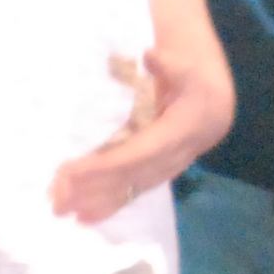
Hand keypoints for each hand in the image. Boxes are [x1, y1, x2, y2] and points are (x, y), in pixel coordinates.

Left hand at [50, 48, 198, 226]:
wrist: (215, 95)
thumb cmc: (193, 74)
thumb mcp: (185, 61)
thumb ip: (168, 62)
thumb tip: (150, 57)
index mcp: (186, 126)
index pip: (141, 152)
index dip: (107, 164)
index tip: (72, 172)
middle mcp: (180, 153)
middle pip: (134, 175)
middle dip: (95, 188)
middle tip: (58, 199)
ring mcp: (172, 165)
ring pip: (135, 187)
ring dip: (98, 201)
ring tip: (64, 211)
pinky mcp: (162, 171)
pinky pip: (137, 190)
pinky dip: (112, 204)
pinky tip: (86, 216)